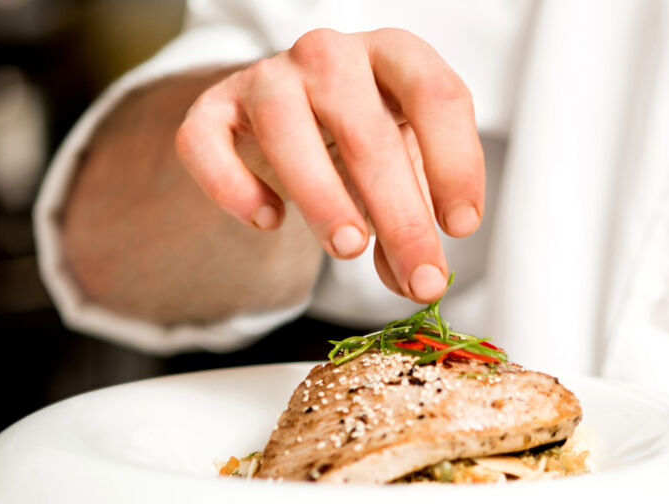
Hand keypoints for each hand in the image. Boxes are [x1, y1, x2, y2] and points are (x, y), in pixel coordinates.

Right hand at [174, 28, 483, 302]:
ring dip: (322, 197)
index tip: (460, 226)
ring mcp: (267, 77)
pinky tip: (268, 219)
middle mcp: (332, 55)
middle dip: (400, 215)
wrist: (295, 115)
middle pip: (367, 132)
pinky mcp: (214, 108)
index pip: (436, 96)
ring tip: (349, 249)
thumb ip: (417, 221)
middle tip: (419, 276)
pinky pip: (207, 142)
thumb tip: (415, 284)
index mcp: (395, 56)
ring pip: (285, 128)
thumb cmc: (364, 141)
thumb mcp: (408, 170)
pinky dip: (233, 186)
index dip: (456, 164)